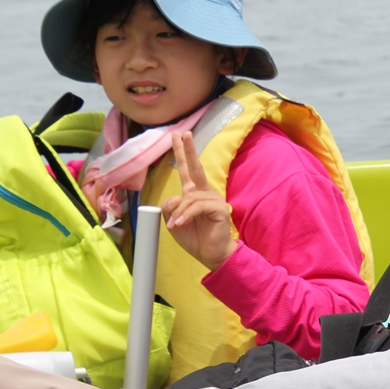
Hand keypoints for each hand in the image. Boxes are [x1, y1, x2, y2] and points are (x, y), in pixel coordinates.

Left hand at [161, 130, 236, 269]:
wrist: (211, 254)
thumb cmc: (195, 238)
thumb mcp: (174, 222)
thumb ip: (170, 208)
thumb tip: (174, 197)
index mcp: (194, 194)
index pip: (187, 170)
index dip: (182, 153)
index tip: (177, 136)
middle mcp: (204, 192)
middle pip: (195, 168)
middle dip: (187, 150)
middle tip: (183, 134)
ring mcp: (213, 199)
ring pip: (189, 198)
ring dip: (179, 212)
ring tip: (176, 225)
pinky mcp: (219, 208)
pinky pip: (197, 207)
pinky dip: (186, 215)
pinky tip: (180, 224)